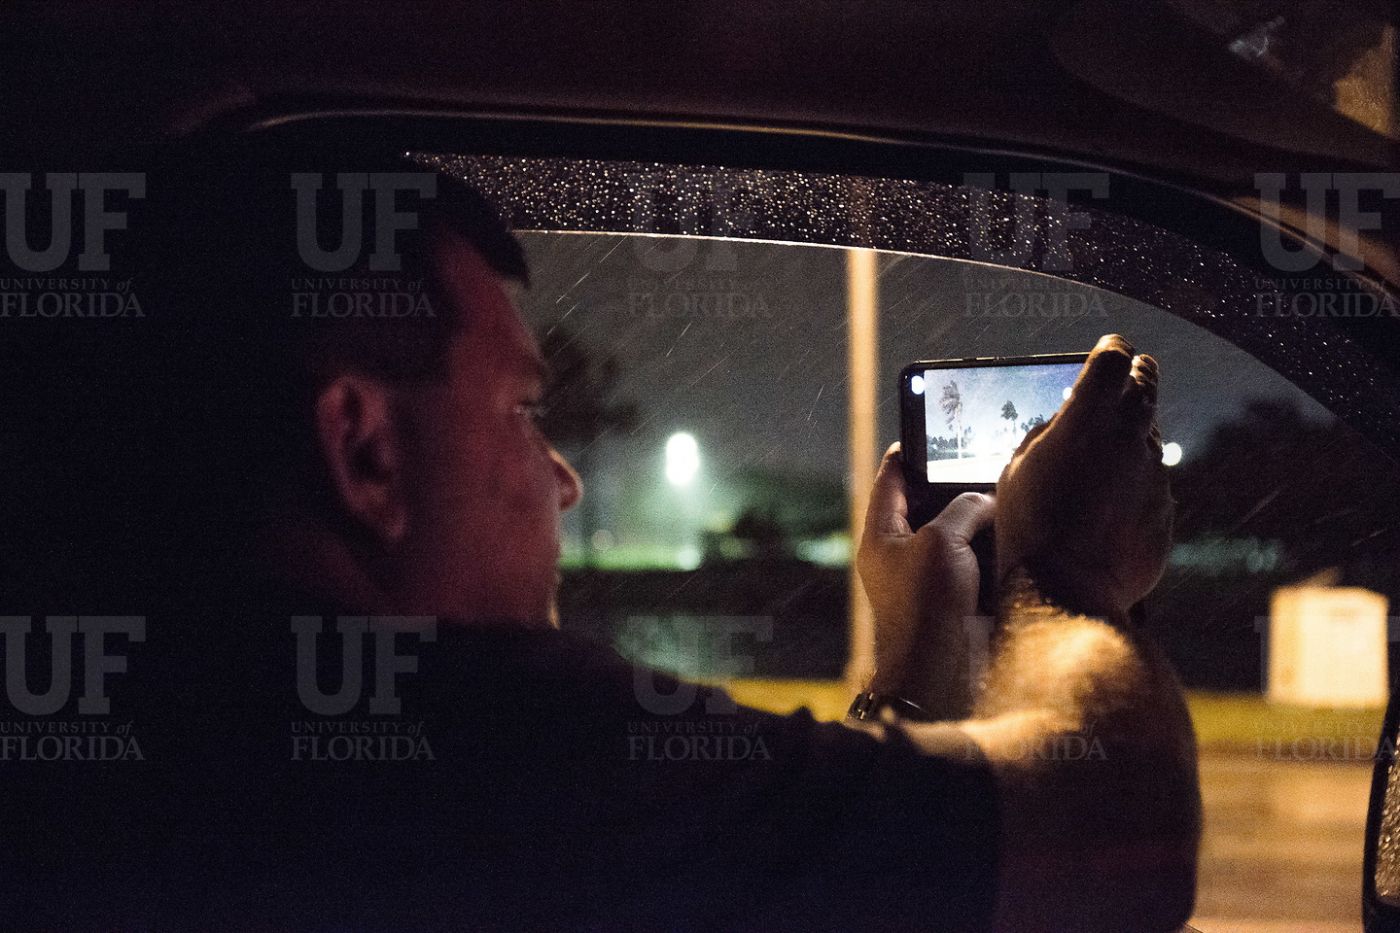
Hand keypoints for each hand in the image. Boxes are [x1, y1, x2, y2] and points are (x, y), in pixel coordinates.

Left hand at [857, 443, 994, 694]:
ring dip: (979, 518)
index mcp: (881, 535)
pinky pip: (976, 561)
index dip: (907, 454)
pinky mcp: (958, 596)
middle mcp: (902, 553)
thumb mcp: (939, 542)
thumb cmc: (925, 606)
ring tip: (1007, 489)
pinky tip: (1015, 530)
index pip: (890, 481)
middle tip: (982, 460)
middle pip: (927, 505)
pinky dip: (993, 547)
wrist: (940, 673)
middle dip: (954, 485)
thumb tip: (986, 500)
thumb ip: (962, 509)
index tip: (928, 432)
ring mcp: (930, 575)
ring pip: (956, 533)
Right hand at [995, 334, 1172, 618]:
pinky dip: (1134, 488)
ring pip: (1150, 438)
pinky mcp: (1165, 508)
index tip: (1109, 351)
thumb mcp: (1020, 466)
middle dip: (1136, 377)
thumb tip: (1068, 421)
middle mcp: (1130, 436)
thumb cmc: (1029, 526)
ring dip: (1132, 440)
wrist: (1065, 589)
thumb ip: (1050, 432)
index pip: (1114, 357)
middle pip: (1147, 384)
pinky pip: (1152, 485)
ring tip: (1101, 466)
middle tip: (1127, 377)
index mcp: (1088, 416)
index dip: (1111, 350)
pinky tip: (1107, 511)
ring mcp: (1155, 473)